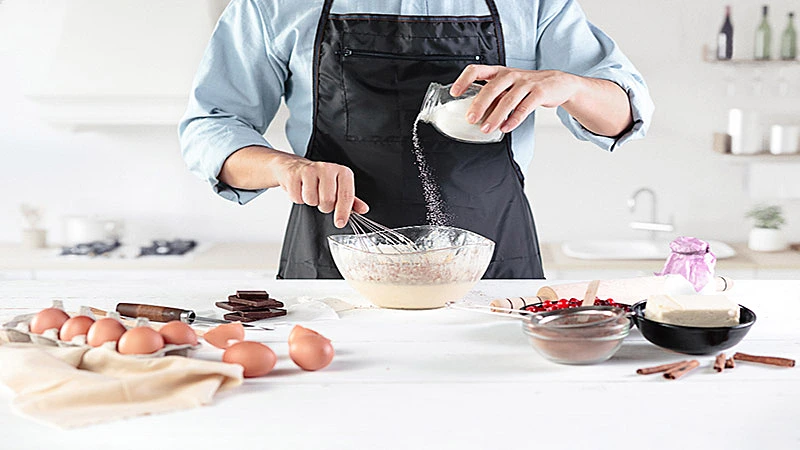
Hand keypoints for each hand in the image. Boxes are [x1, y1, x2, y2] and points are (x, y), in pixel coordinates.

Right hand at [273, 155, 368, 227]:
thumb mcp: (338, 187)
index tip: (340, 222)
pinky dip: (298, 198)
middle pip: (328, 200)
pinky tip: (301, 189)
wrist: (295, 168)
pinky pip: (298, 197)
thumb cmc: (320, 179)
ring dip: (311, 201)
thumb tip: (363, 209)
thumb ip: (351, 200)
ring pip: (312, 200)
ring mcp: (310, 170)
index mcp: (342, 172)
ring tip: (311, 192)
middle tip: (321, 199)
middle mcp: (327, 168)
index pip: (346, 195)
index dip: (343, 211)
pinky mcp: (294, 174)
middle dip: (324, 206)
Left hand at [450, 65, 579, 133]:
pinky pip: (524, 107)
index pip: (477, 70)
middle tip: (470, 119)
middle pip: (492, 88)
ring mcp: (526, 83)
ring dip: (496, 116)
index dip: (464, 80)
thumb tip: (474, 115)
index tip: (454, 92)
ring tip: (486, 129)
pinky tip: (506, 128)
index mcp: (499, 72)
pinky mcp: (539, 93)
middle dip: (479, 104)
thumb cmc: (527, 86)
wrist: (558, 83)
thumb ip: (493, 97)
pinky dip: (514, 119)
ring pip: (508, 100)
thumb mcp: (507, 86)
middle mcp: (511, 75)